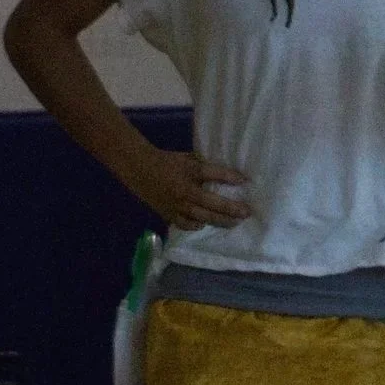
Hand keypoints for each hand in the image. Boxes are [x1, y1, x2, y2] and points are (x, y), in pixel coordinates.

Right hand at [124, 146, 249, 229]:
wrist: (138, 168)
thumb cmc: (165, 161)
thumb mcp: (187, 159)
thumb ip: (204, 168)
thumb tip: (227, 175)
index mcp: (189, 172)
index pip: (214, 174)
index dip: (231, 177)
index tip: (245, 181)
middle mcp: (185, 191)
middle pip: (212, 202)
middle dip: (232, 208)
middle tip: (247, 212)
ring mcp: (176, 205)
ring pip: (202, 217)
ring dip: (220, 221)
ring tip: (234, 223)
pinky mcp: (168, 213)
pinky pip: (185, 224)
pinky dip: (196, 225)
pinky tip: (204, 224)